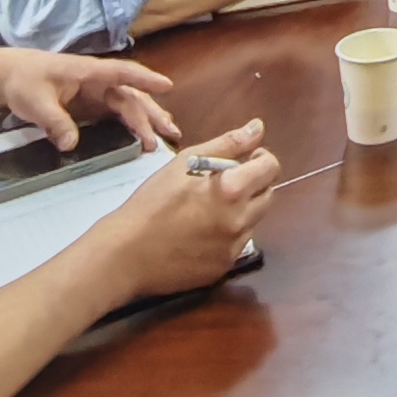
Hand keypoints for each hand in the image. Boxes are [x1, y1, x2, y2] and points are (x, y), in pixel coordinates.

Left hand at [0, 50, 181, 152]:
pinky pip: (117, 114)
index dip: (144, 79)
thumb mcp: (36, 102)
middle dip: (152, 113)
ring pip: (129, 105)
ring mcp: (96, 94)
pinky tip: (143, 136)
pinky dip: (133, 124)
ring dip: (147, 119)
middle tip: (170, 132)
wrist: (9, 77)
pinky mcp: (91, 106)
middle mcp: (98, 82)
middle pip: (131, 96)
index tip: (166, 85)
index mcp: (89, 73)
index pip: (122, 73)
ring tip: (166, 136)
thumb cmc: (25, 81)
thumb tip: (72, 145)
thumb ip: (55, 122)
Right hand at [83, 125, 279, 308]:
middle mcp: (240, 221)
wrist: (126, 255)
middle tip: (226, 181)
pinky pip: (236, 245)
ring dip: (242, 210)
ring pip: (254, 221)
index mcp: (232, 191)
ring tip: (209, 207)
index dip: (261, 159)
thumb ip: (226, 144)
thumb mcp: (184, 163)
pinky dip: (228, 234)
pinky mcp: (223, 268)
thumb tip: (257, 128)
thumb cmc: (151, 203)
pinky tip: (201, 231)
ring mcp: (233, 249)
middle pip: (268, 195)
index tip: (245, 159)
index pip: (271, 168)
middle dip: (254, 184)